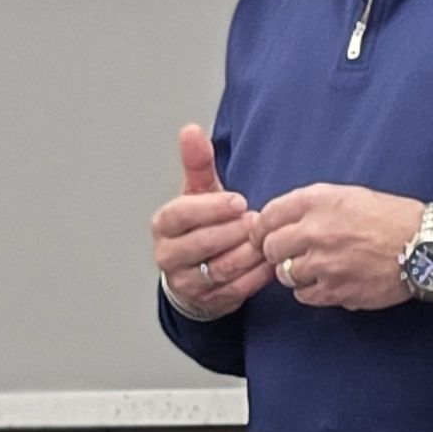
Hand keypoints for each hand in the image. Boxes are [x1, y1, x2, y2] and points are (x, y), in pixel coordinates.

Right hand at [154, 126, 270, 318]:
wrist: (195, 269)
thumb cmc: (199, 225)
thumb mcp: (197, 191)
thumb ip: (197, 162)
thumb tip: (191, 130)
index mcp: (164, 225)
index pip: (181, 215)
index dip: (211, 208)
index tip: (239, 201)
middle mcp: (168, 255)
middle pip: (202, 244)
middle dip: (234, 232)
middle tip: (257, 220)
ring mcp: (187, 281)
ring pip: (221, 268)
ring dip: (248, 253)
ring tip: (265, 238)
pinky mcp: (208, 301)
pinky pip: (236, 290)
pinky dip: (256, 275)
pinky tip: (269, 260)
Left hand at [256, 182, 426, 308]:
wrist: (426, 246)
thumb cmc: (390, 218)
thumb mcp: (348, 195)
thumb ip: (310, 206)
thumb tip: (275, 222)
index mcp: (318, 201)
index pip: (267, 216)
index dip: (262, 229)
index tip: (265, 236)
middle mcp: (317, 230)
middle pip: (270, 248)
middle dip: (276, 252)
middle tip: (290, 254)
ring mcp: (325, 263)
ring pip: (285, 274)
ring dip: (295, 273)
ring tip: (318, 267)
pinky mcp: (336, 290)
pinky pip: (304, 296)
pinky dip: (311, 291)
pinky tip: (329, 282)